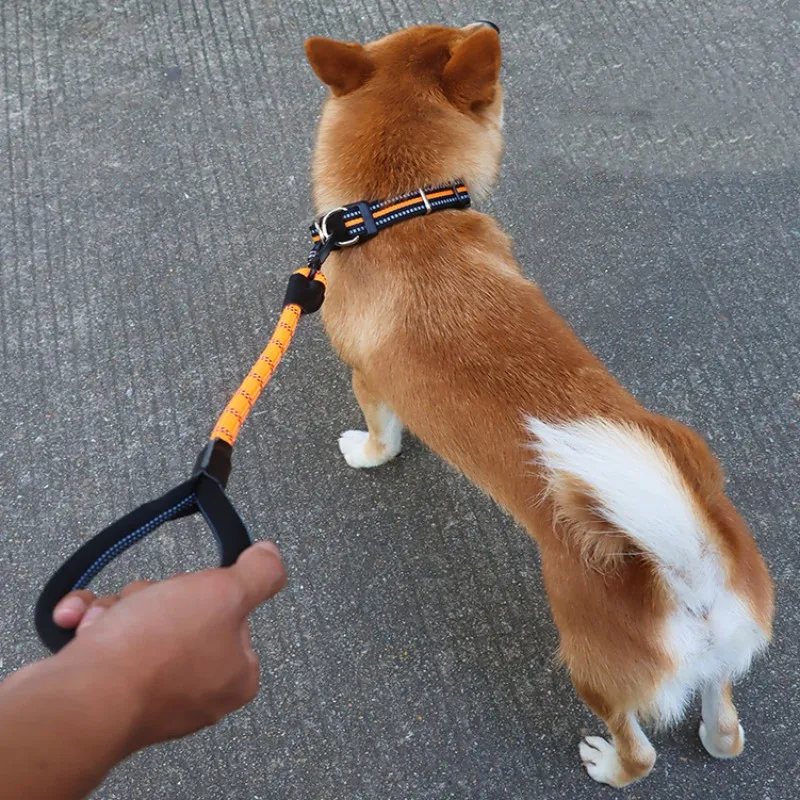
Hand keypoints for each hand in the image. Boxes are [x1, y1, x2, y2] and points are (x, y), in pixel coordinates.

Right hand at [52, 541, 286, 751]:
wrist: (80, 700)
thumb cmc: (157, 651)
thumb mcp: (226, 593)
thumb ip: (258, 573)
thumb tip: (271, 555)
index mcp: (234, 675)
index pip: (232, 614)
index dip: (209, 592)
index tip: (195, 591)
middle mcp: (195, 691)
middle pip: (179, 612)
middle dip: (153, 597)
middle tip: (148, 607)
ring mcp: (147, 695)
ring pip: (136, 621)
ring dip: (116, 609)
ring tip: (106, 622)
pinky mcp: (104, 694)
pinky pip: (101, 641)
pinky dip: (88, 622)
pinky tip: (76, 621)